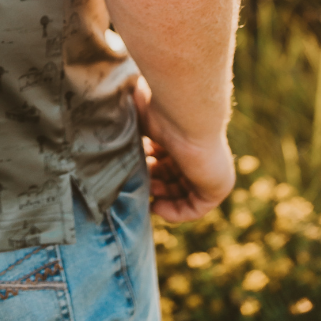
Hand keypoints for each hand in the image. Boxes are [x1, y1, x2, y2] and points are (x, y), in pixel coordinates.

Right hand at [134, 79, 234, 222]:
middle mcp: (198, 152)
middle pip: (173, 176)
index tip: (130, 167)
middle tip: (136, 181)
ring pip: (182, 192)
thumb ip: (131, 125)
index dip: (147, 164)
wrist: (186, 113)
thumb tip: (104, 120)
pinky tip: (157, 206)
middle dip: (153, 181)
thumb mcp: (140, 118)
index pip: (165, 157)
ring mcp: (209, 170)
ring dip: (160, 196)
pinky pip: (195, 208)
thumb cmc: (160, 109)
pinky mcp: (217, 188)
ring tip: (144, 191)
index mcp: (183, 134)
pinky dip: (175, 212)